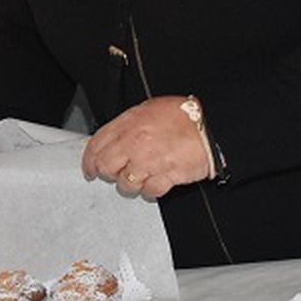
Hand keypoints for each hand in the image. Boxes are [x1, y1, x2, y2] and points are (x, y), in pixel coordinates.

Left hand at [81, 96, 209, 198]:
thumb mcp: (149, 109)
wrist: (211, 127)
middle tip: (117, 174)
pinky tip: (157, 181)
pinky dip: (151, 190)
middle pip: (106, 167)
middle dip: (109, 174)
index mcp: (128, 123)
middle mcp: (135, 142)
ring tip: (143, 176)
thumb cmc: (184, 116)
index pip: (96, 145)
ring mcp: (149, 161)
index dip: (90, 161)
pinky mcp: (165, 176)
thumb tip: (113, 139)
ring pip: (125, 184)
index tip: (90, 169)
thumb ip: (128, 124)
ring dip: (132, 184)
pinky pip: (149, 191)